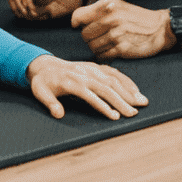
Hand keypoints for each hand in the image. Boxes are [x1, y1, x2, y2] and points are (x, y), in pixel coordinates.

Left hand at [26, 55, 147, 119]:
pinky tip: (135, 90)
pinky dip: (126, 81)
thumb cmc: (43, 82)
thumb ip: (50, 103)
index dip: (103, 106)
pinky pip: (113, 72)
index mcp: (72, 81)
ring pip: (113, 79)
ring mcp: (92, 69)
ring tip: (141, 102)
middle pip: (106, 87)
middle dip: (122, 100)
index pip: (91, 95)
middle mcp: (85, 73)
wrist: (44, 65)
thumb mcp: (39, 92)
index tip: (114, 117)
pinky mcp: (95, 67)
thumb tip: (58, 114)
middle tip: (134, 113)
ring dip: (128, 91)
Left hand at [74, 0, 174, 60]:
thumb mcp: (118, 5)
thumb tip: (76, 21)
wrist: (160, 28)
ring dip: (97, 47)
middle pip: (84, 34)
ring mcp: (116, 34)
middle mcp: (111, 18)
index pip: (78, 16)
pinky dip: (105, 55)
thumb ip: (98, 10)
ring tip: (108, 42)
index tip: (81, 26)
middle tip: (100, 35)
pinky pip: (102, 56)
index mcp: (108, 5)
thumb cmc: (136, 17)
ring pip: (92, 47)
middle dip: (90, 37)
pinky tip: (112, 50)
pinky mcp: (122, 48)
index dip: (77, 23)